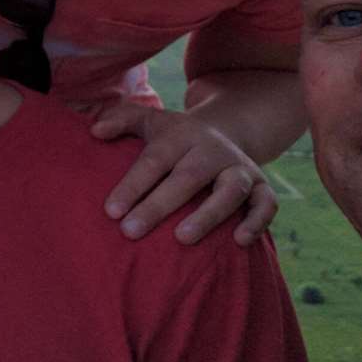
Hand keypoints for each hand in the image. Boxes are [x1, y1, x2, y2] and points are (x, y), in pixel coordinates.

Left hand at [90, 102, 276, 245]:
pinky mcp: (262, 186)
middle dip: (159, 205)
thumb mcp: (151, 121)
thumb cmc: (176, 138)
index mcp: (182, 136)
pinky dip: (257, 221)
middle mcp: (212, 150)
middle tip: (130, 232)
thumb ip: (121, 120)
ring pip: (230, 190)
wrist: (229, 130)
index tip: (111, 212)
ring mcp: (239, 168)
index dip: (132, 185)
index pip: (155, 160)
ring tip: (182, 238)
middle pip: (187, 176)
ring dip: (208, 214)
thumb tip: (95, 131)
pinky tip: (239, 242)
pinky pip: (266, 204)